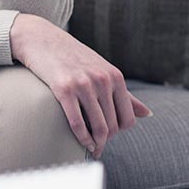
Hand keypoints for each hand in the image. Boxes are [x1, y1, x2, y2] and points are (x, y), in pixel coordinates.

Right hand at [9, 13, 153, 158]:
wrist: (41, 39)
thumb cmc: (72, 57)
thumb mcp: (102, 70)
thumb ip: (125, 94)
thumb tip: (147, 114)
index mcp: (115, 76)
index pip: (127, 117)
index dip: (119, 131)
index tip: (109, 135)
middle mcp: (102, 80)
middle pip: (112, 125)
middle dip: (106, 140)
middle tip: (98, 146)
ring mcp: (83, 85)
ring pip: (98, 126)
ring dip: (96, 144)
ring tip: (92, 149)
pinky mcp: (63, 89)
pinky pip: (77, 123)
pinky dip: (82, 138)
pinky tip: (82, 143)